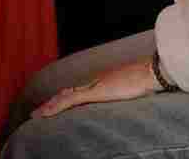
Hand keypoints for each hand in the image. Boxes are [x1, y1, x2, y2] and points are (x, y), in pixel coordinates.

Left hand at [32, 55, 162, 118]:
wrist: (152, 71)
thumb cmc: (148, 82)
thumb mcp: (135, 91)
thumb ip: (128, 94)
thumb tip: (131, 99)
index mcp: (102, 83)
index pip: (78, 92)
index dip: (64, 99)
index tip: (55, 106)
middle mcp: (94, 83)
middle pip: (67, 93)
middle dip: (52, 103)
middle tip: (38, 113)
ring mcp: (93, 87)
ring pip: (64, 97)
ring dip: (49, 107)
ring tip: (36, 116)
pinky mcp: (94, 92)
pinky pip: (70, 101)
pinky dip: (56, 107)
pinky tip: (46, 114)